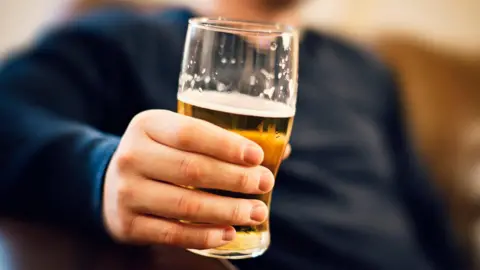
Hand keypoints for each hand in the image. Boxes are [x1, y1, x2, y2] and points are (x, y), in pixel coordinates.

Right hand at [103, 110, 275, 249]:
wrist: (110, 183)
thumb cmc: (159, 155)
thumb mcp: (175, 136)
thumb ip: (220, 140)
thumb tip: (282, 150)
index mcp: (148, 125)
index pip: (191, 133)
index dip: (227, 146)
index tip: (257, 157)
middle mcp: (132, 155)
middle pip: (192, 169)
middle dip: (235, 179)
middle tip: (264, 184)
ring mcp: (126, 191)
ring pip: (186, 204)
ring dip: (227, 210)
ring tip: (256, 212)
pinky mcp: (127, 224)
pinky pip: (172, 233)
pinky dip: (204, 235)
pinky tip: (228, 233)